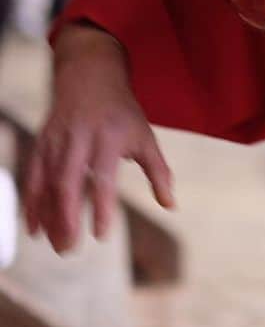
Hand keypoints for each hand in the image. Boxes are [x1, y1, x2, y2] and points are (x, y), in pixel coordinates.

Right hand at [23, 24, 173, 252]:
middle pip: (69, 182)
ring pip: (47, 183)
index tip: (102, 235)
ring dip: (48, 216)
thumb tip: (171, 205)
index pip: (103, 178)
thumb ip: (158, 172)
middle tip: (70, 250)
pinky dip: (32, 203)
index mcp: (109, 138)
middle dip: (67, 218)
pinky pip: (33, 177)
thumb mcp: (146, 137)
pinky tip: (34, 228)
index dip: (102, 207)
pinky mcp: (42, 142)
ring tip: (55, 245)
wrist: (91, 77)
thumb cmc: (123, 113)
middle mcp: (80, 139)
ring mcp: (57, 140)